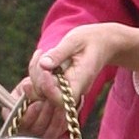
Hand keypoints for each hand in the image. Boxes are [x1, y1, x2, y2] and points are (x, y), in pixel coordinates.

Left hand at [23, 23, 138, 138]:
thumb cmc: (91, 39)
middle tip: (40, 55)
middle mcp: (73, 89)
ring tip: (41, 53)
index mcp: (80, 81)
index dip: (48, 88)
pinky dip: (37, 71)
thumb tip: (43, 64)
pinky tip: (41, 56)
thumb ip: (59, 53)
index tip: (44, 68)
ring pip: (42, 91)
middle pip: (47, 96)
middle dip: (38, 77)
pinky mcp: (60, 83)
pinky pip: (43, 84)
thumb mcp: (75, 40)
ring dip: (35, 73)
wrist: (103, 43)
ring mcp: (66, 88)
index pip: (61, 99)